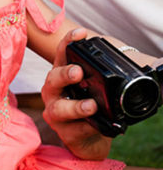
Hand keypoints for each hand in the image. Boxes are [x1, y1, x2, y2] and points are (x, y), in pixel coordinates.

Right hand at [41, 28, 111, 159]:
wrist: (87, 136)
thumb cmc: (88, 105)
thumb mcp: (92, 85)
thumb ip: (97, 72)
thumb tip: (118, 55)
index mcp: (60, 74)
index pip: (62, 53)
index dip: (69, 41)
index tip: (80, 33)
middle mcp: (52, 90)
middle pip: (53, 78)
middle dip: (65, 74)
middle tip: (78, 72)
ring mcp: (54, 112)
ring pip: (59, 108)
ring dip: (75, 106)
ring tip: (91, 105)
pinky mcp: (63, 132)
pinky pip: (73, 130)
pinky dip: (85, 126)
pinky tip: (94, 125)